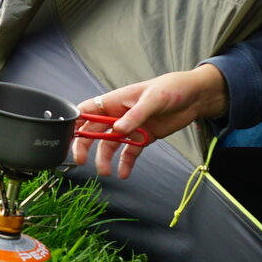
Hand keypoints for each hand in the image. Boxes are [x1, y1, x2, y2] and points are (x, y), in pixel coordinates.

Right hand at [72, 64, 228, 179]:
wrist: (194, 98)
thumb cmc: (172, 89)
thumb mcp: (153, 99)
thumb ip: (135, 115)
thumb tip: (118, 128)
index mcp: (116, 100)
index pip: (88, 110)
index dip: (75, 122)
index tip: (67, 136)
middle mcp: (119, 114)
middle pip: (94, 130)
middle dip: (85, 145)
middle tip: (81, 160)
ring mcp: (130, 126)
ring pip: (110, 144)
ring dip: (105, 158)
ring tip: (106, 171)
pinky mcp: (142, 137)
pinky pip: (129, 152)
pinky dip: (125, 163)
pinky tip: (123, 173)